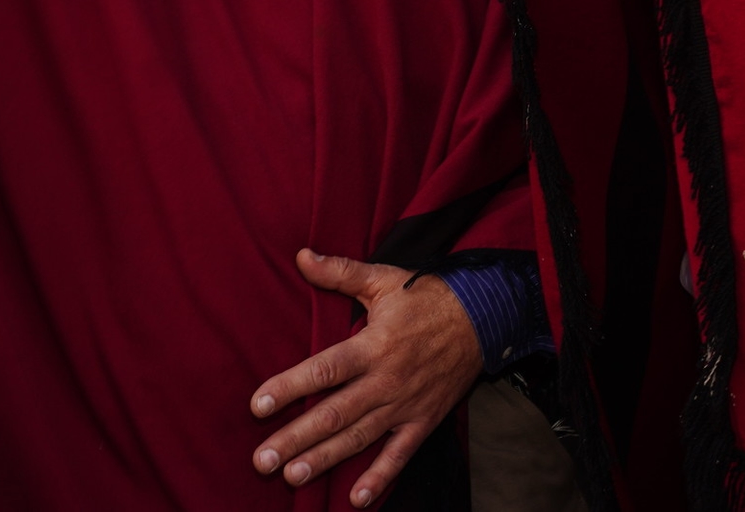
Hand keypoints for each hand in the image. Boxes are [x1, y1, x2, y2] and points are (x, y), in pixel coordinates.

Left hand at [250, 248, 483, 508]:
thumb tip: (301, 256)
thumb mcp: (385, 279)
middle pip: (336, 412)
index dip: (291, 386)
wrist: (485, 315)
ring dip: (326, 459)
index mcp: (374, 343)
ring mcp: (406, 403)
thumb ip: (340, 272)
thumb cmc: (428, 296)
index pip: (326, 368)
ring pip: (360, 436)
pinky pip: (400, 454)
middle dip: (297, 437)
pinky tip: (356, 499)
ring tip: (293, 476)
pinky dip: (380, 477)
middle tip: (262, 460)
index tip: (258, 404)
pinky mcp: (424, 419)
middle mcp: (387, 378)